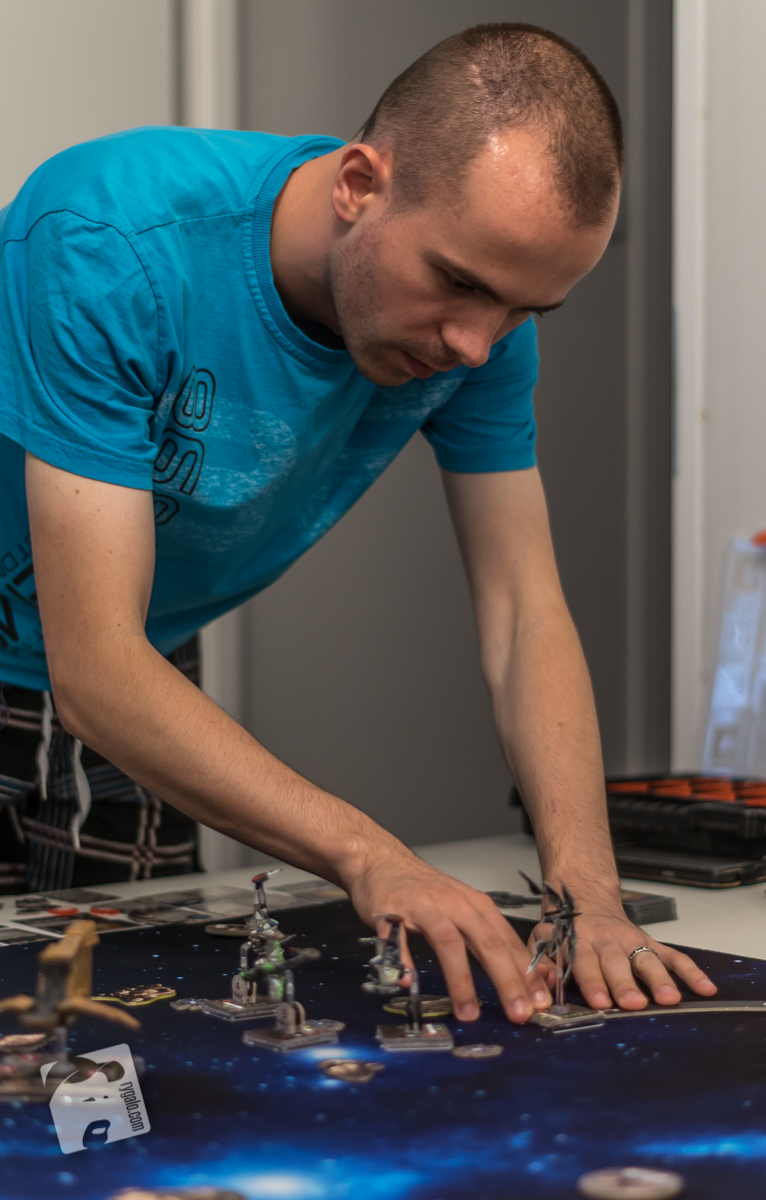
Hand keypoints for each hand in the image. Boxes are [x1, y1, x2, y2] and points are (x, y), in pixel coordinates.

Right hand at [347, 850, 551, 1022]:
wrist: (381, 860)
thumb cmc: (426, 891)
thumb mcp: (464, 909)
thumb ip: (489, 940)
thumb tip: (524, 978)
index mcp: (476, 905)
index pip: (508, 942)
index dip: (527, 974)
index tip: (542, 1003)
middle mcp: (454, 903)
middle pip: (487, 942)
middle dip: (506, 980)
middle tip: (519, 1013)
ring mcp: (422, 906)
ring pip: (448, 942)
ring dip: (461, 980)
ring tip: (469, 1013)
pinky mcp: (391, 912)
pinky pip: (398, 940)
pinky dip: (405, 963)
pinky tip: (410, 984)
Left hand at [529, 907, 716, 1009]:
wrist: (584, 896)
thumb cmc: (564, 927)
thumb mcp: (543, 939)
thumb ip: (542, 963)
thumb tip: (542, 986)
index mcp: (579, 941)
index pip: (585, 963)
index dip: (592, 982)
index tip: (600, 1001)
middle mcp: (607, 941)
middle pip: (617, 964)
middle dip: (625, 984)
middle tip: (633, 1004)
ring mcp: (632, 941)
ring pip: (647, 959)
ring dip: (659, 979)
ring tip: (669, 999)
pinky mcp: (651, 943)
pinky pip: (674, 956)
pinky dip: (690, 972)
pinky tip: (705, 988)